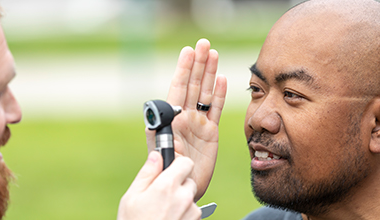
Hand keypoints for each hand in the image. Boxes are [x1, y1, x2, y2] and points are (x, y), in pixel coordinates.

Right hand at [118, 151, 200, 219]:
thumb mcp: (132, 196)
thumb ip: (147, 172)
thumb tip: (156, 155)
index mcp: (167, 186)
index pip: (185, 163)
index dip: (178, 164)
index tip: (170, 170)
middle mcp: (183, 198)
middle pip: (189, 180)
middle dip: (179, 184)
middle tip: (162, 195)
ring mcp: (192, 213)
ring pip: (192, 198)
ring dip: (182, 201)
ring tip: (164, 211)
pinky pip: (194, 213)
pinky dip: (185, 214)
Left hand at [146, 39, 226, 200]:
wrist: (182, 185)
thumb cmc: (167, 168)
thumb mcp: (161, 150)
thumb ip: (163, 133)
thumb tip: (168, 117)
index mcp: (171, 116)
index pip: (178, 87)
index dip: (184, 69)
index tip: (188, 51)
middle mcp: (185, 115)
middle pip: (194, 84)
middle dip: (198, 64)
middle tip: (204, 44)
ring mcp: (198, 122)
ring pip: (206, 92)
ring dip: (210, 73)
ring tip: (213, 54)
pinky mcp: (211, 131)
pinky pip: (216, 108)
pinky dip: (220, 94)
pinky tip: (223, 79)